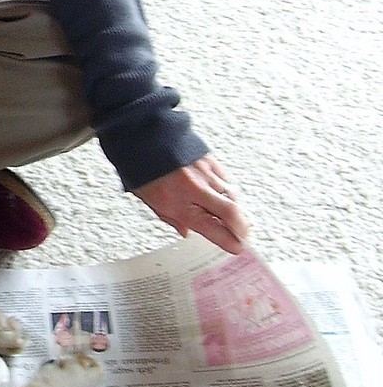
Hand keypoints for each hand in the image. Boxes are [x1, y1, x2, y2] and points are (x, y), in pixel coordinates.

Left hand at [133, 155, 249, 253]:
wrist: (143, 138)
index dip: (227, 240)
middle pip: (232, 211)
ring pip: (232, 195)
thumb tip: (187, 232)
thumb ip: (171, 218)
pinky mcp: (210, 160)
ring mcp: (206, 173)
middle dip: (242, 227)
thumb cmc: (142, 171)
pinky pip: (226, 180)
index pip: (211, 227)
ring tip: (237, 220)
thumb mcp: (150, 202)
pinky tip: (226, 197)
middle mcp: (196, 189)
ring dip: (237, 210)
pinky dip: (228, 191)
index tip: (236, 248)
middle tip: (244, 236)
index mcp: (179, 203)